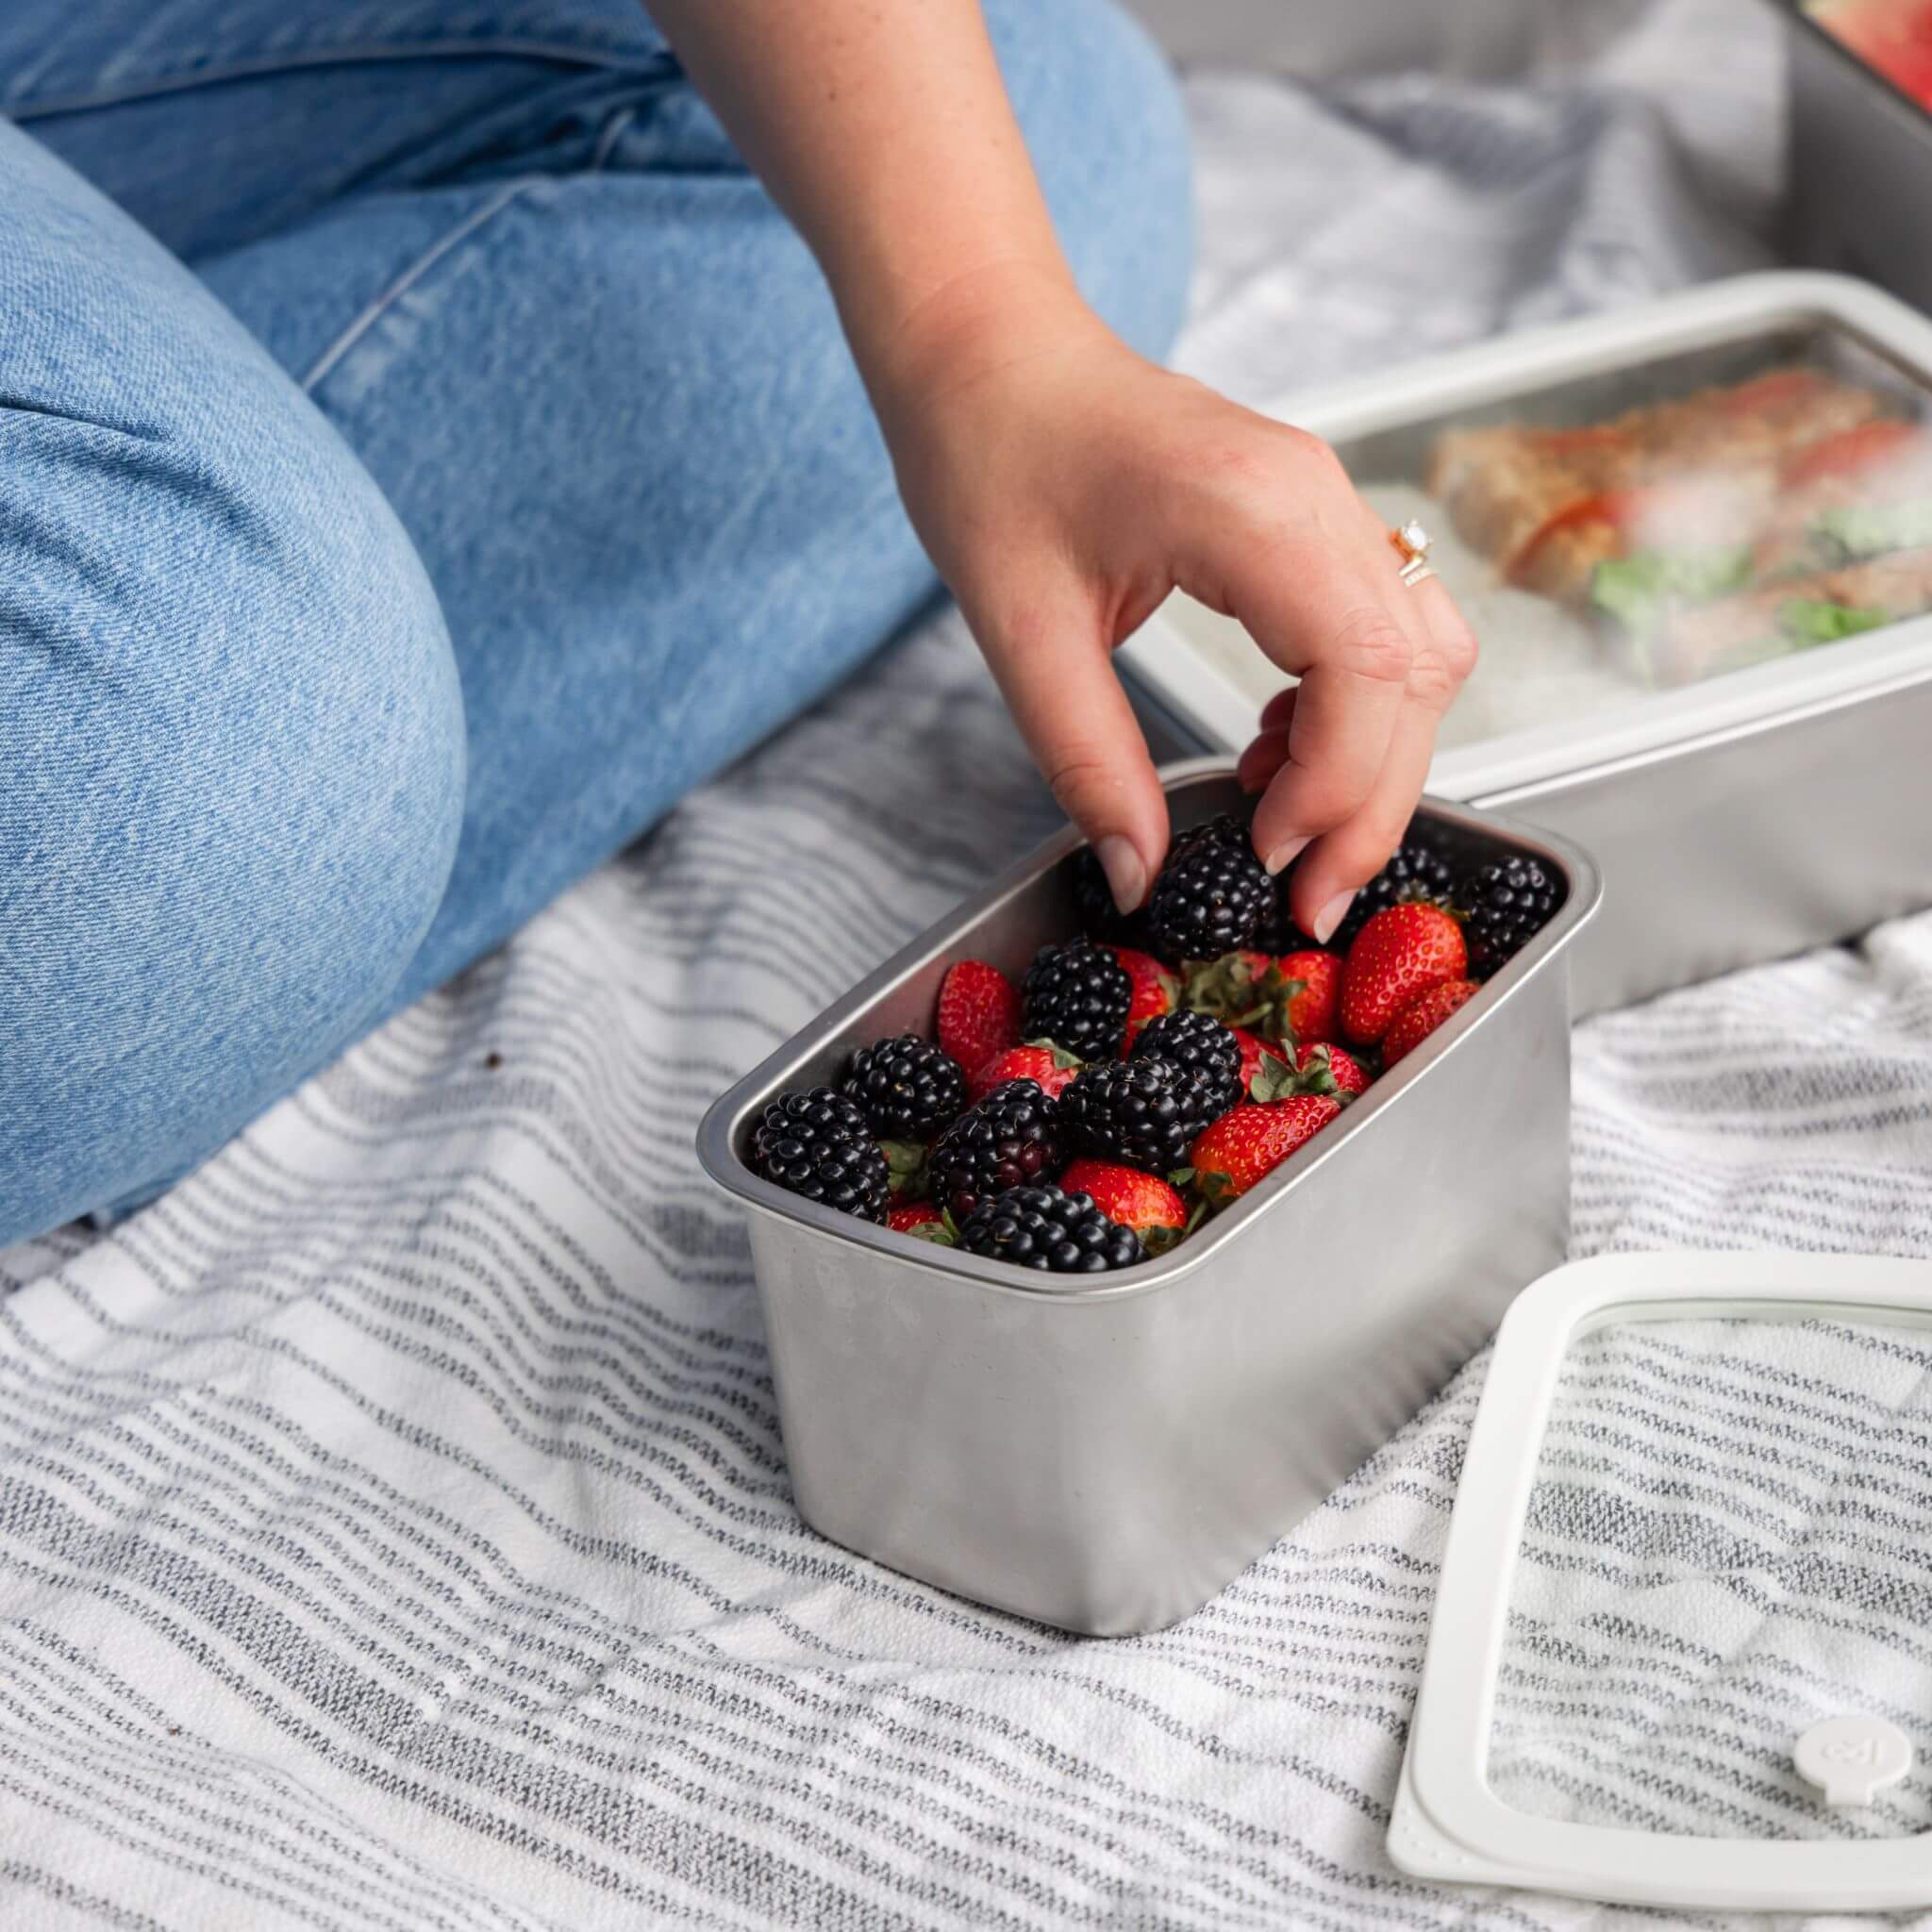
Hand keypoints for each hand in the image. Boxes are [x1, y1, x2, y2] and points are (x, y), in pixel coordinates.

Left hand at [869, 272, 1477, 942]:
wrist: (988, 351)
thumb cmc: (991, 453)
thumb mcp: (1019, 631)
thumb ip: (1089, 762)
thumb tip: (1141, 876)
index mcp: (1253, 511)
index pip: (1366, 670)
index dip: (1340, 788)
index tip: (1272, 862)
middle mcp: (1316, 497)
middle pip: (1415, 674)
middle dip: (1370, 802)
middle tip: (1303, 897)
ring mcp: (1324, 499)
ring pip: (1419, 653)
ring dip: (1373, 757)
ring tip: (1283, 825)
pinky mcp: (1309, 517)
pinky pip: (1380, 626)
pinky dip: (1352, 708)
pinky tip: (1273, 749)